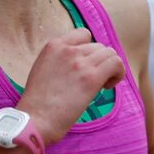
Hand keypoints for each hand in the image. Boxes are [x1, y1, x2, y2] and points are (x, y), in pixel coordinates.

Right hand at [16, 28, 124, 145]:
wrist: (35, 119)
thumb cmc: (37, 103)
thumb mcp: (42, 69)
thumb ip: (60, 60)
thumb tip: (81, 64)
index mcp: (53, 46)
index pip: (83, 34)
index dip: (89, 49)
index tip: (85, 65)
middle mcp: (68, 50)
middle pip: (98, 46)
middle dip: (99, 62)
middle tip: (92, 81)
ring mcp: (80, 62)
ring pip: (110, 53)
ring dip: (109, 68)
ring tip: (101, 84)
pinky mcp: (91, 78)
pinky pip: (116, 64)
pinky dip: (117, 73)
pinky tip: (108, 87)